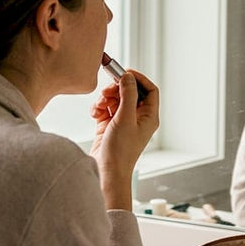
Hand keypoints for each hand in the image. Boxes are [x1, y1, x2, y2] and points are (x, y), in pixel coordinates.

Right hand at [90, 69, 158, 209]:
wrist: (105, 172)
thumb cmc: (120, 151)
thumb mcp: (124, 118)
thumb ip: (127, 94)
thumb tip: (128, 76)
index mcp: (149, 117)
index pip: (149, 90)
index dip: (138, 79)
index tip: (124, 73)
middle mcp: (138, 118)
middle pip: (129, 92)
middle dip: (116, 89)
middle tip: (107, 91)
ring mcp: (123, 121)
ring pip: (115, 99)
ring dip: (105, 99)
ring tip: (99, 107)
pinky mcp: (109, 126)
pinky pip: (104, 108)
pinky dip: (98, 108)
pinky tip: (94, 114)